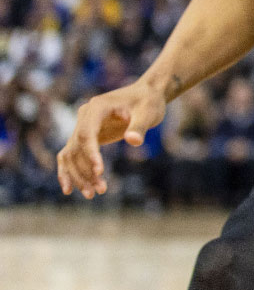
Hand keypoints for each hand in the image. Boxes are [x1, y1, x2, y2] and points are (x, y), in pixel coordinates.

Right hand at [56, 81, 166, 198]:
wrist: (146, 95)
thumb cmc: (148, 102)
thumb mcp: (149, 112)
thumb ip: (140, 126)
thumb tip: (133, 141)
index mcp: (97, 107)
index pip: (86, 133)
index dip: (90, 154)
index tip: (100, 171)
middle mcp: (84, 116)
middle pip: (76, 148)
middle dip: (85, 171)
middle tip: (99, 191)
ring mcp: (82, 126)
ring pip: (72, 155)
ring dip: (79, 175)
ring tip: (92, 194)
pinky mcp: (86, 136)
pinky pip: (72, 155)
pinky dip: (70, 171)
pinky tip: (70, 190)